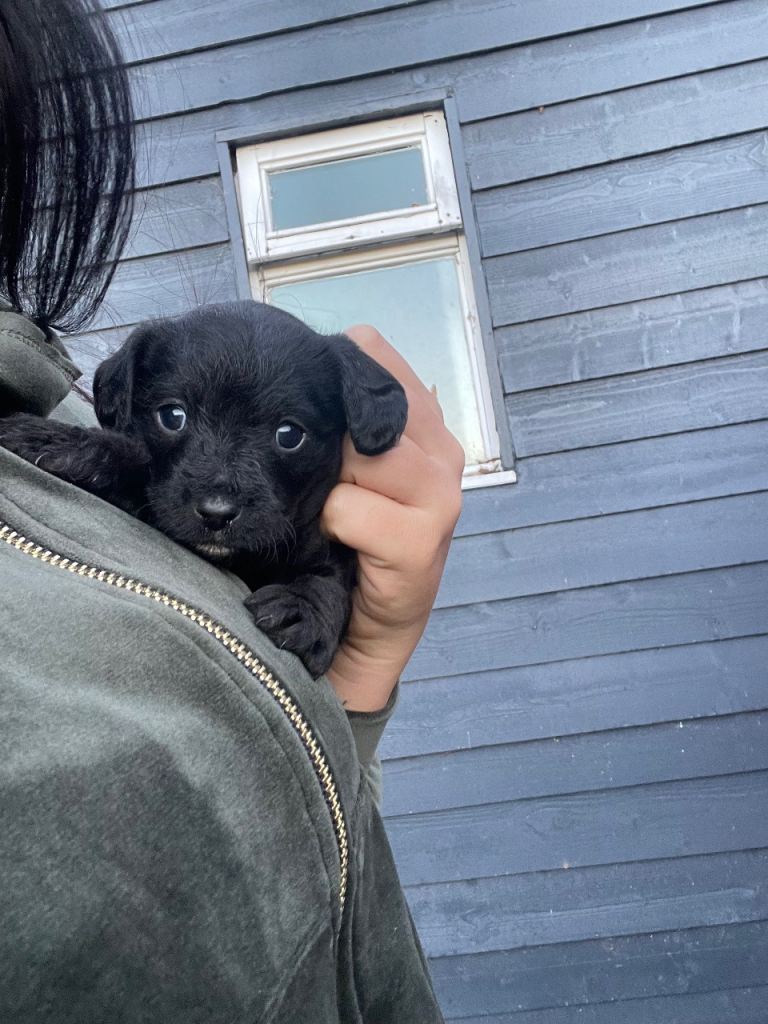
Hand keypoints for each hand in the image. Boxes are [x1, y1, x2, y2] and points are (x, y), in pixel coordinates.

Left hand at [321, 325, 464, 710]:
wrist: (368, 626)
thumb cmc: (350, 541)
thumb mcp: (344, 467)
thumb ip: (341, 417)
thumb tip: (300, 358)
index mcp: (423, 420)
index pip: (371, 348)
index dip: (328, 370)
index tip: (307, 407)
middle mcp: (442, 448)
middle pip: (363, 399)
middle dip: (328, 436)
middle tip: (323, 479)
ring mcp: (441, 493)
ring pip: (360, 453)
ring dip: (330, 484)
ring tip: (334, 513)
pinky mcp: (423, 540)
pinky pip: (349, 508)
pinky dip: (330, 524)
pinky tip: (339, 542)